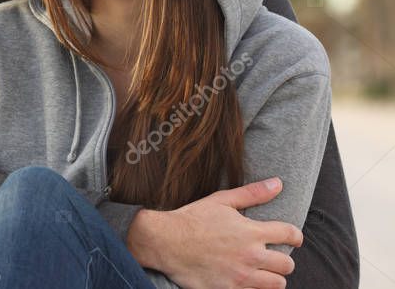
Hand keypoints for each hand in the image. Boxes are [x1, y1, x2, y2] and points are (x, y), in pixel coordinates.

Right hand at [127, 177, 302, 288]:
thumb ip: (252, 194)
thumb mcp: (221, 201)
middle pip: (287, 265)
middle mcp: (251, 256)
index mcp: (252, 232)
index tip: (292, 237)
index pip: (289, 235)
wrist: (165, 242)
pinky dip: (255, 287)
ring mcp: (241, 276)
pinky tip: (245, 278)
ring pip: (277, 284)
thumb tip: (278, 183)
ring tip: (262, 270)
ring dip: (273, 277)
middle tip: (272, 255)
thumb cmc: (192, 219)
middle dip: (283, 259)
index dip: (295, 236)